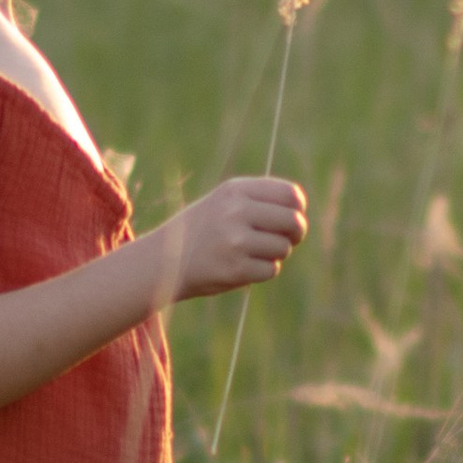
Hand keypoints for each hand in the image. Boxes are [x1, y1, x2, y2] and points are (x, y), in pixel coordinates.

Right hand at [159, 176, 308, 302]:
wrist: (163, 261)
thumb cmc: (202, 230)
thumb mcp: (225, 202)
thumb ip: (260, 200)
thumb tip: (299, 210)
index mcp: (235, 191)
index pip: (290, 194)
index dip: (297, 208)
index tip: (291, 216)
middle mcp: (236, 212)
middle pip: (293, 221)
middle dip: (295, 234)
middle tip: (287, 240)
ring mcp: (235, 241)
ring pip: (283, 248)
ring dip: (276, 254)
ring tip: (254, 253)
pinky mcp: (235, 269)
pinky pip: (271, 270)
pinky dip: (263, 271)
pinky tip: (243, 267)